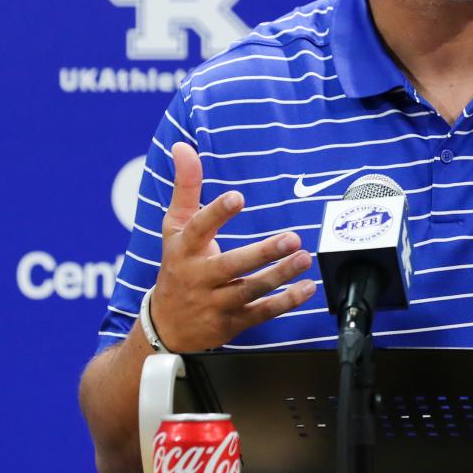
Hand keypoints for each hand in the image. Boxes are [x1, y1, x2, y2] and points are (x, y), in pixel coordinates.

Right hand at [148, 142, 315, 352]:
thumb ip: (185, 186)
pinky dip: (286, 302)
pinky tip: (307, 287)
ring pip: (249, 290)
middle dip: (262, 253)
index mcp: (185, 249)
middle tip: (292, 238)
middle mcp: (199, 277)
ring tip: (304, 259)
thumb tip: (182, 146)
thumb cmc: (177, 266)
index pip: (199, 228)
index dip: (217, 213)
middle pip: (231, 265)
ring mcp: (215, 303)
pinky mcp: (232, 322)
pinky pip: (261, 313)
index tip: (238, 197)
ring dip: (279, 275)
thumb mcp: (175, 226)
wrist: (165, 326)